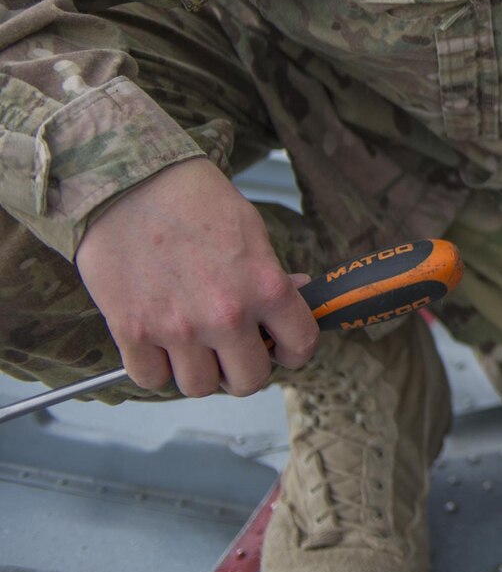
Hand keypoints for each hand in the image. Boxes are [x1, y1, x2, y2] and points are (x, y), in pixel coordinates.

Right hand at [74, 158, 317, 397]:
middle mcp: (225, 315)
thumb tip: (296, 296)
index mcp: (265, 287)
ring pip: (198, 387)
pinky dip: (156, 367)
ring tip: (195, 346)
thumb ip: (272, 274)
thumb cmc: (195, 200)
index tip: (282, 349)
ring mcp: (177, 328)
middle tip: (235, 351)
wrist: (131, 184)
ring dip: (200, 372)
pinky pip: (151, 378)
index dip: (293, 352)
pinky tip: (160, 343)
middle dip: (245, 370)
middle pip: (247, 382)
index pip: (300, 346)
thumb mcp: (251, 230)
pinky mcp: (132, 331)